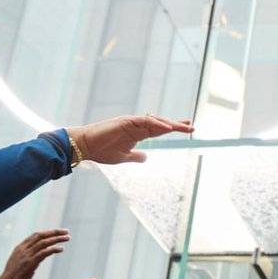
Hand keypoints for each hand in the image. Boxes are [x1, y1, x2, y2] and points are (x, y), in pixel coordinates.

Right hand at [0, 229, 68, 278]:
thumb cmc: (12, 277)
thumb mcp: (18, 262)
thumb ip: (27, 256)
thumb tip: (39, 255)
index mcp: (19, 247)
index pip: (35, 235)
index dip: (48, 232)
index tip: (58, 231)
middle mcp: (23, 249)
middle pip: (41, 235)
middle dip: (54, 232)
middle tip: (66, 231)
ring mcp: (26, 255)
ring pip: (44, 242)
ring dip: (57, 239)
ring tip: (67, 238)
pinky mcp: (30, 263)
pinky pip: (44, 252)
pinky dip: (54, 249)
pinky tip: (61, 249)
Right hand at [67, 115, 192, 164]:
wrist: (85, 146)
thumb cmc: (101, 151)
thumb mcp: (123, 157)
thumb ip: (136, 156)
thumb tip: (146, 157)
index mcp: (137, 134)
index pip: (159, 130)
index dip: (173, 128)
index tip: (187, 128)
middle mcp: (136, 126)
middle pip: (161, 124)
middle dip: (176, 125)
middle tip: (192, 126)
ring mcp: (132, 122)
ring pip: (155, 121)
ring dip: (170, 123)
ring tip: (184, 126)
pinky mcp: (126, 121)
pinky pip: (145, 120)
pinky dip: (156, 123)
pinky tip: (167, 127)